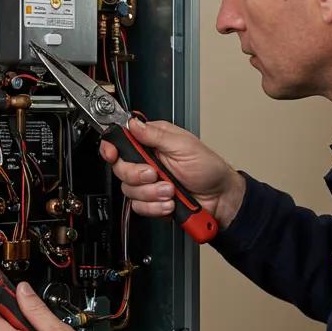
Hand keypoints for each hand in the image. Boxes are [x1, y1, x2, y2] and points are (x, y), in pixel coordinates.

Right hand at [99, 118, 245, 228]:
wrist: (220, 198)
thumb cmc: (208, 168)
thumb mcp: (184, 145)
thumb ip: (155, 135)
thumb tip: (133, 123)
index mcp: (152, 142)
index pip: (121, 141)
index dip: (111, 148)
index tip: (112, 154)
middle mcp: (147, 161)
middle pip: (121, 169)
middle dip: (137, 175)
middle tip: (155, 174)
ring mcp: (148, 183)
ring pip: (129, 190)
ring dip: (152, 193)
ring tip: (171, 191)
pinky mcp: (151, 201)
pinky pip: (139, 207)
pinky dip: (155, 207)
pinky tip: (169, 203)